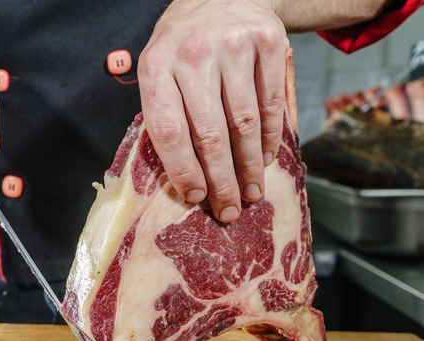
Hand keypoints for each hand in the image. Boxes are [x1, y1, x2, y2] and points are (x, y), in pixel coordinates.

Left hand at [138, 0, 286, 221]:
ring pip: (244, 122)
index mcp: (156, 67)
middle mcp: (193, 55)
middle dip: (221, 180)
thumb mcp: (160, 70)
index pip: (168, 130)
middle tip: (229, 210)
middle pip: (209, 133)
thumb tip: (185, 178)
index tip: (195, 198)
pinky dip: (269, 138)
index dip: (183, 170)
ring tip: (251, 193)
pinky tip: (264, 160)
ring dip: (249, 167)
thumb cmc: (183, 47)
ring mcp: (233, 47)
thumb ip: (166, 114)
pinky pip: (271, 103)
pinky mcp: (268, 43)